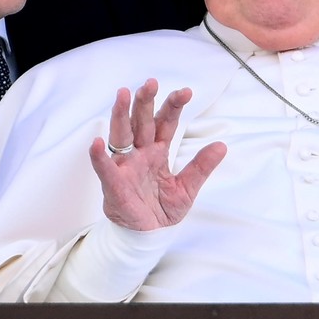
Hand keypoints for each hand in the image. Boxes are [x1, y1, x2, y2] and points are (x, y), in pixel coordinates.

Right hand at [88, 78, 226, 230]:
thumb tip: (222, 145)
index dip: (173, 106)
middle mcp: (140, 154)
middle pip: (141, 122)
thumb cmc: (163, 210)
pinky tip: (97, 143)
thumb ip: (201, 167)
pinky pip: (105, 169)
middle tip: (151, 82)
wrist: (149, 236)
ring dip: (121, 115)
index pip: (165, 123)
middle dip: (145, 102)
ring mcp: (125, 167)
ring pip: (121, 136)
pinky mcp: (114, 185)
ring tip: (123, 94)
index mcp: (158, 152)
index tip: (186, 92)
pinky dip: (100, 157)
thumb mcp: (187, 188)